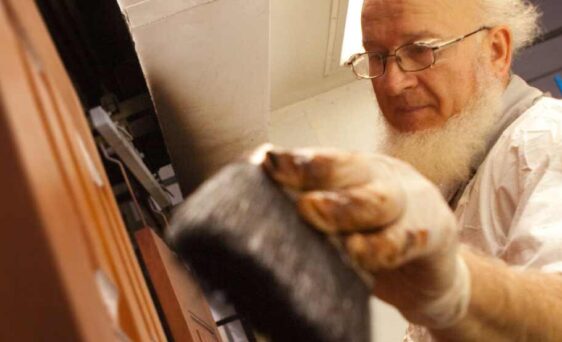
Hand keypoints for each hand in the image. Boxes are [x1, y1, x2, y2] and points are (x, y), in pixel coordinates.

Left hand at [261, 147, 470, 328]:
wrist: (433, 279)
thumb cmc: (378, 246)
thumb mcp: (345, 227)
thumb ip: (314, 212)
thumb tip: (258, 202)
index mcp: (361, 172)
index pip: (328, 160)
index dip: (297, 162)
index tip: (266, 163)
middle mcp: (386, 179)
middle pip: (355, 169)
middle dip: (319, 174)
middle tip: (288, 187)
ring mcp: (415, 203)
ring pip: (381, 200)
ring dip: (344, 207)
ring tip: (312, 212)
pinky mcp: (436, 234)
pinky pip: (408, 239)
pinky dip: (382, 246)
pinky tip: (360, 251)